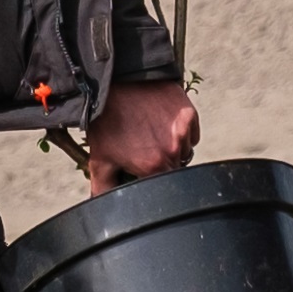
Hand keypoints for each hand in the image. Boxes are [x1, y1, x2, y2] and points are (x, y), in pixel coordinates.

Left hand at [74, 78, 199, 187]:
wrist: (116, 83)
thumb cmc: (106, 121)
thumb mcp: (100, 159)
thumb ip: (103, 190)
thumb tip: (100, 209)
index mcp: (154, 166)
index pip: (163, 186)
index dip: (152, 181)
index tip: (142, 170)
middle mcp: (174, 150)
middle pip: (176, 170)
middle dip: (162, 165)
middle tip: (144, 150)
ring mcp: (184, 130)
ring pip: (185, 152)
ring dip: (173, 149)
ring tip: (153, 135)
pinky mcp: (190, 113)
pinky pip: (192, 134)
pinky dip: (182, 133)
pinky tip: (164, 124)